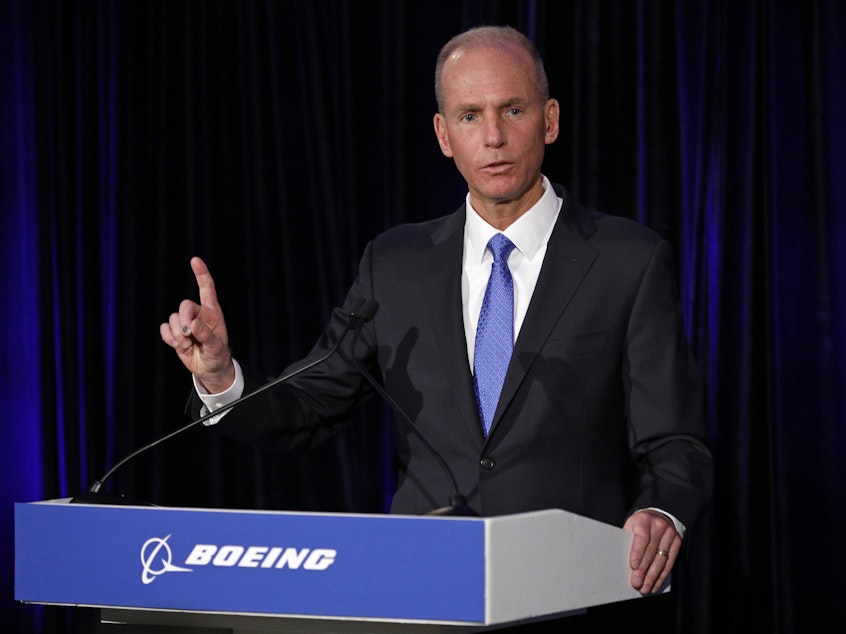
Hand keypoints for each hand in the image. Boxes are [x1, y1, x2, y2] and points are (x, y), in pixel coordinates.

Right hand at [160, 257, 234, 392]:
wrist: (209, 368)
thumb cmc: (217, 355)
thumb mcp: (216, 347)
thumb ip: (207, 335)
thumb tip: (193, 324)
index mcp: (212, 312)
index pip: (206, 288)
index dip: (201, 274)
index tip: (195, 260)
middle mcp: (198, 314)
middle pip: (184, 305)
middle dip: (183, 319)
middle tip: (188, 335)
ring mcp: (185, 322)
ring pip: (173, 318)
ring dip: (178, 333)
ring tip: (187, 345)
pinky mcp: (175, 332)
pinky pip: (165, 328)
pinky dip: (169, 337)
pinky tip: (179, 346)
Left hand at [623, 509, 680, 594]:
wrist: (658, 515)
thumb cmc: (640, 524)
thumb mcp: (631, 526)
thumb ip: (628, 540)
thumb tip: (621, 563)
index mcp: (644, 519)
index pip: (642, 537)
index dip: (638, 553)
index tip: (633, 566)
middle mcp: (659, 525)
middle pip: (651, 551)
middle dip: (643, 570)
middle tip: (637, 583)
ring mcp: (670, 534)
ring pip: (661, 559)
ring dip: (653, 577)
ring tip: (645, 588)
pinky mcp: (677, 542)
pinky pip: (670, 562)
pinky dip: (662, 575)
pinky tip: (655, 584)